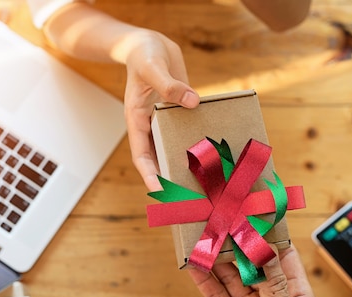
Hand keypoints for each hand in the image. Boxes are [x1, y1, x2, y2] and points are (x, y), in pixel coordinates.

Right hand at [121, 30, 199, 190]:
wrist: (149, 44)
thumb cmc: (144, 54)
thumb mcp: (153, 68)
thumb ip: (169, 85)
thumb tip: (192, 101)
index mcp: (137, 120)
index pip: (142, 155)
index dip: (150, 175)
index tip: (160, 192)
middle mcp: (150, 125)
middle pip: (158, 159)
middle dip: (170, 178)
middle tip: (186, 197)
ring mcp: (164, 121)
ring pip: (173, 149)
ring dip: (184, 165)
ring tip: (202, 183)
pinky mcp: (178, 113)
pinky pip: (187, 132)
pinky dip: (197, 143)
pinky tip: (214, 153)